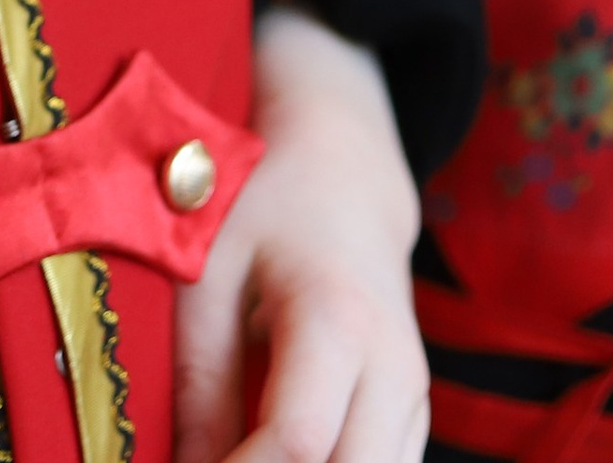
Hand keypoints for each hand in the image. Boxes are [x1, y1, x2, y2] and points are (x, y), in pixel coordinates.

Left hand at [175, 8, 426, 462]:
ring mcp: (414, 396)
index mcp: (336, 321)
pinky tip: (272, 457)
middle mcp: (394, 369)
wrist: (343, 178)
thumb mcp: (210, 272)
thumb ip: (199, 377)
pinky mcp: (413, 413)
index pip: (297, 440)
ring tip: (238, 454)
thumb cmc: (264, 208)